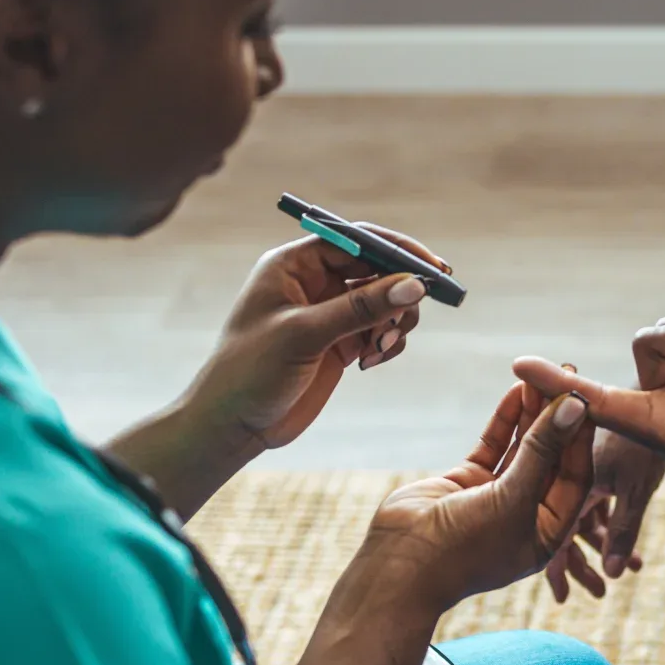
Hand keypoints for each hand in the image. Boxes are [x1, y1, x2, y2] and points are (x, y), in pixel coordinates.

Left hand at [182, 227, 449, 452]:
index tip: (432, 268)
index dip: (395, 251)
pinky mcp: (339, 344)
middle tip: (410, 316)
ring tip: (381, 348)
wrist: (232, 424)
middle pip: (375, 269)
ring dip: (394, 323)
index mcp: (294, 265)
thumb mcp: (305, 334)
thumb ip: (360, 308)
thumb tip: (414, 286)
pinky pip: (379, 331)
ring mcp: (328, 314)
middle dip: (399, 292)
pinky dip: (386, 343)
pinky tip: (370, 362)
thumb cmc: (250, 371)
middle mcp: (313, 283)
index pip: (355, 240)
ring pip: (383, 302)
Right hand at [341, 383, 594, 618]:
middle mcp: (527, 513)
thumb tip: (573, 407)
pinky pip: (494, 446)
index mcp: (549, 532)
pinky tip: (516, 392)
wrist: (400, 566)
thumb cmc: (464, 548)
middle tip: (568, 375)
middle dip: (559, 419)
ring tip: (542, 377)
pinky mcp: (468, 481)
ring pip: (523, 448)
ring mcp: (497, 496)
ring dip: (533, 414)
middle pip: (551, 458)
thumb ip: (541, 451)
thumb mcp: (512, 499)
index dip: (581, 438)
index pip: (575, 477)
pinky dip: (504, 421)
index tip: (586, 400)